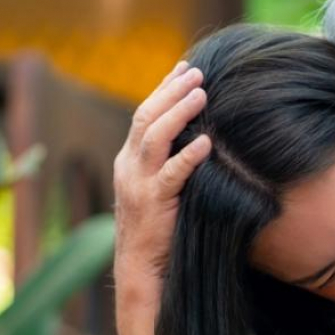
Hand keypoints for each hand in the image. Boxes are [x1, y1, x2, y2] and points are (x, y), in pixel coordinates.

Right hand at [112, 61, 211, 281]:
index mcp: (129, 160)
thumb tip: (197, 134)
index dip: (164, 89)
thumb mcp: (157, 187)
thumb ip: (167, 161)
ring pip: (154, 137)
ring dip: (178, 112)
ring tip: (201, 94)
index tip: (183, 68)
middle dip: (171, 91)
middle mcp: (129, 166)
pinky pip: (171, 173)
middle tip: (196, 72)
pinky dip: (188, 155)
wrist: (139, 266)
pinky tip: (206, 142)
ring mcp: (138, 184)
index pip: (144, 115)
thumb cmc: (156, 227)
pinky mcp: (154, 202)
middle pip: (146, 117)